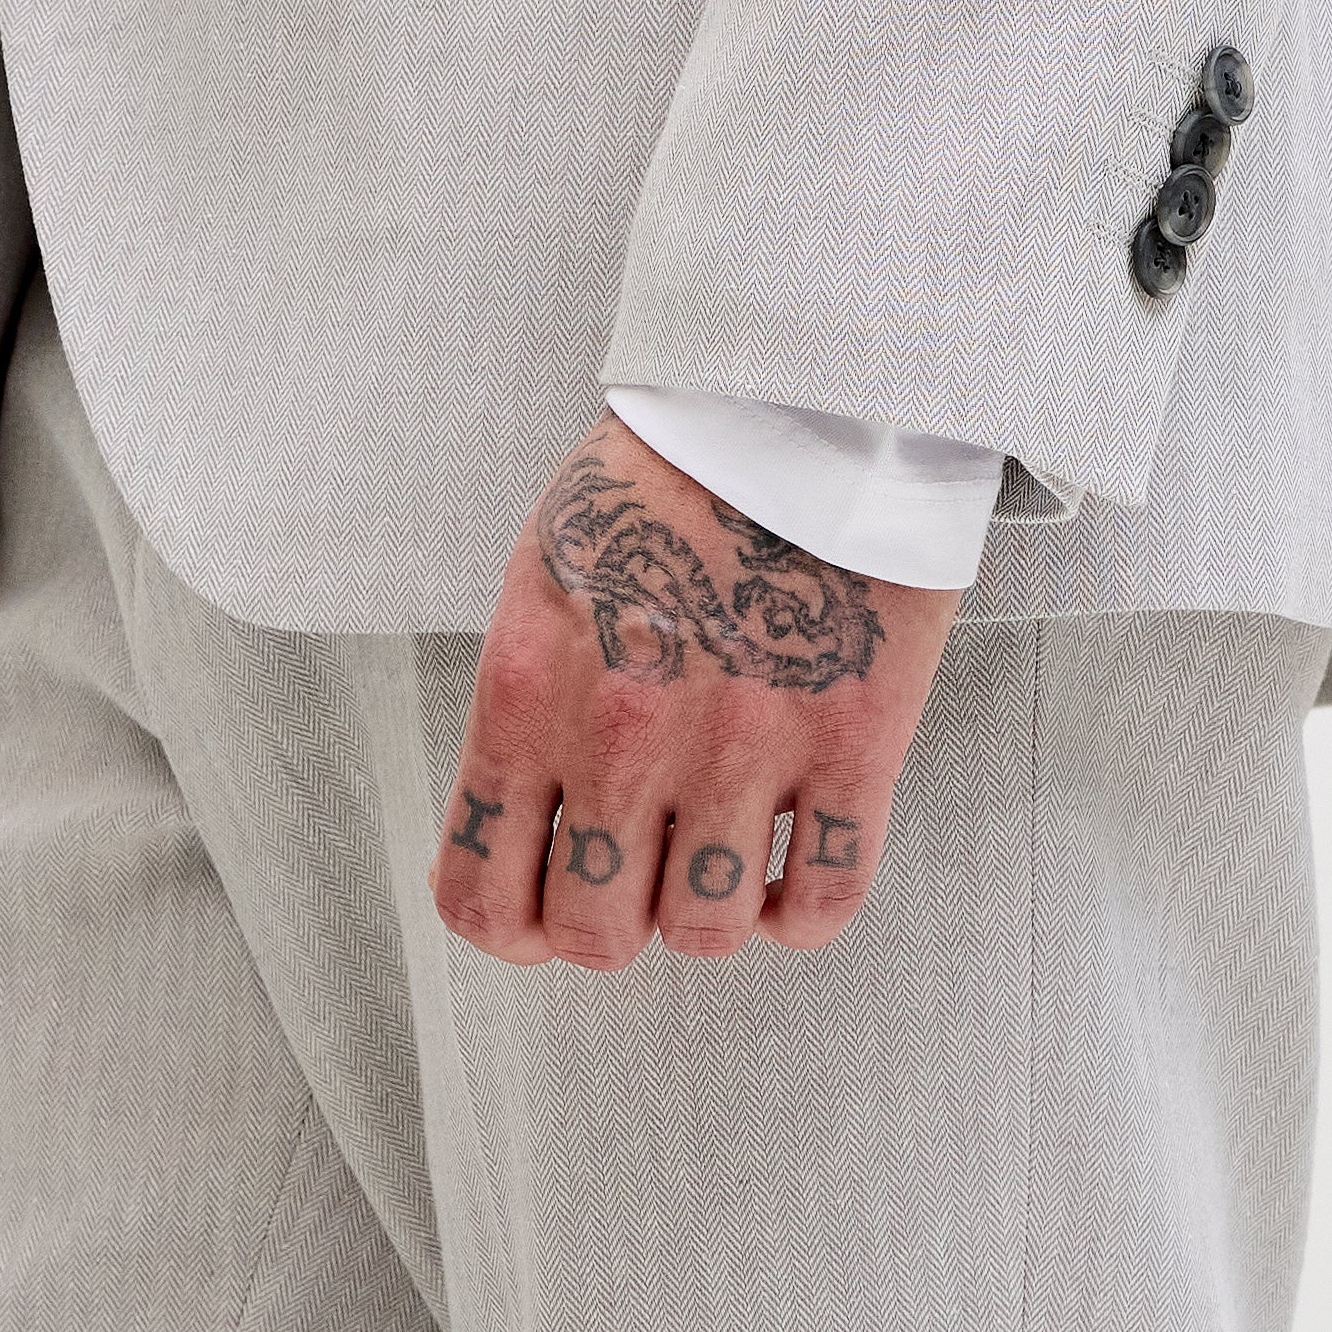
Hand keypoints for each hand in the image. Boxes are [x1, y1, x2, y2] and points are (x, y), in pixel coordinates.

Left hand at [431, 413, 961, 974]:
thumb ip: (526, 708)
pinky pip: (823, 902)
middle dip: (614, 923)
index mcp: (530, 696)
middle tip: (639, 875)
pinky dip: (803, 912)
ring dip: (709, 913)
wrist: (800, 395)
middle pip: (597, 936)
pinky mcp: (850, 746)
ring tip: (720, 859)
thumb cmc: (669, 480)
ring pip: (707, 933)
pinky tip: (793, 872)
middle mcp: (626, 740)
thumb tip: (524, 818)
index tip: (539, 909)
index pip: (482, 894)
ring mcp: (743, 750)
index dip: (512, 927)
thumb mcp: (546, 580)